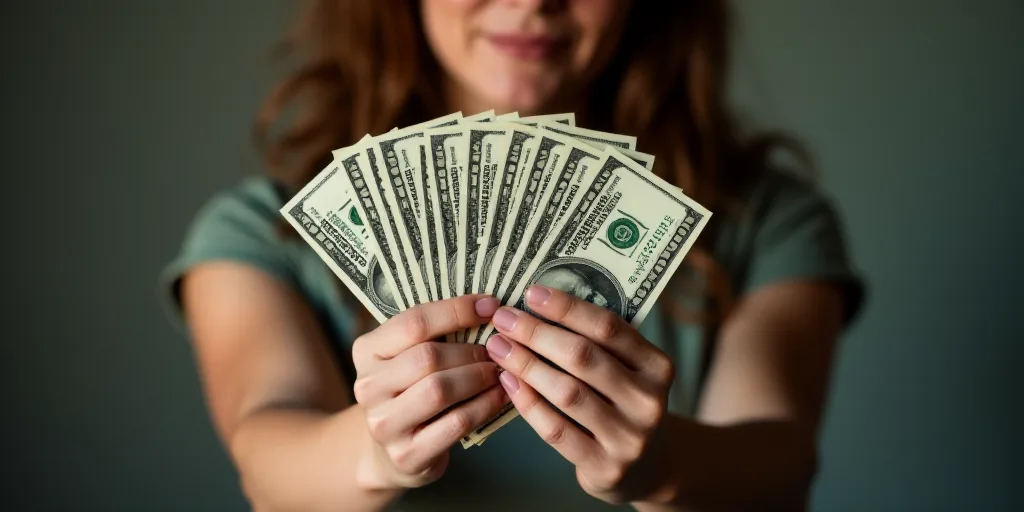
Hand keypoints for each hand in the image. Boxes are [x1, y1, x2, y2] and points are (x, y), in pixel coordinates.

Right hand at [351, 294, 508, 489]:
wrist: (391, 452)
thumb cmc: (410, 393)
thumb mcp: (408, 359)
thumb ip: (435, 335)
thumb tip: (488, 307)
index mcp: (367, 351)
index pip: (413, 322)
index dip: (456, 311)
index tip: (491, 305)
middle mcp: (368, 386)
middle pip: (427, 357)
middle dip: (471, 351)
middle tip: (499, 350)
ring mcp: (384, 423)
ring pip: (440, 390)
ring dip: (479, 377)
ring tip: (500, 372)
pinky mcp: (406, 454)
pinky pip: (455, 423)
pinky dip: (484, 406)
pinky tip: (500, 397)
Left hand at [485, 285, 675, 503]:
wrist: (643, 468)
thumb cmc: (621, 403)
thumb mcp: (627, 371)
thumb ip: (598, 343)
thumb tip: (538, 303)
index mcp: (658, 366)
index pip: (608, 327)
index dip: (567, 308)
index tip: (530, 293)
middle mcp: (649, 401)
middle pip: (584, 357)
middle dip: (537, 333)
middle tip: (503, 319)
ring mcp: (629, 438)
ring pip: (567, 393)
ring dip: (526, 365)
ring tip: (498, 347)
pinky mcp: (605, 467)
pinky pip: (556, 430)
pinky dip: (528, 403)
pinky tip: (507, 382)